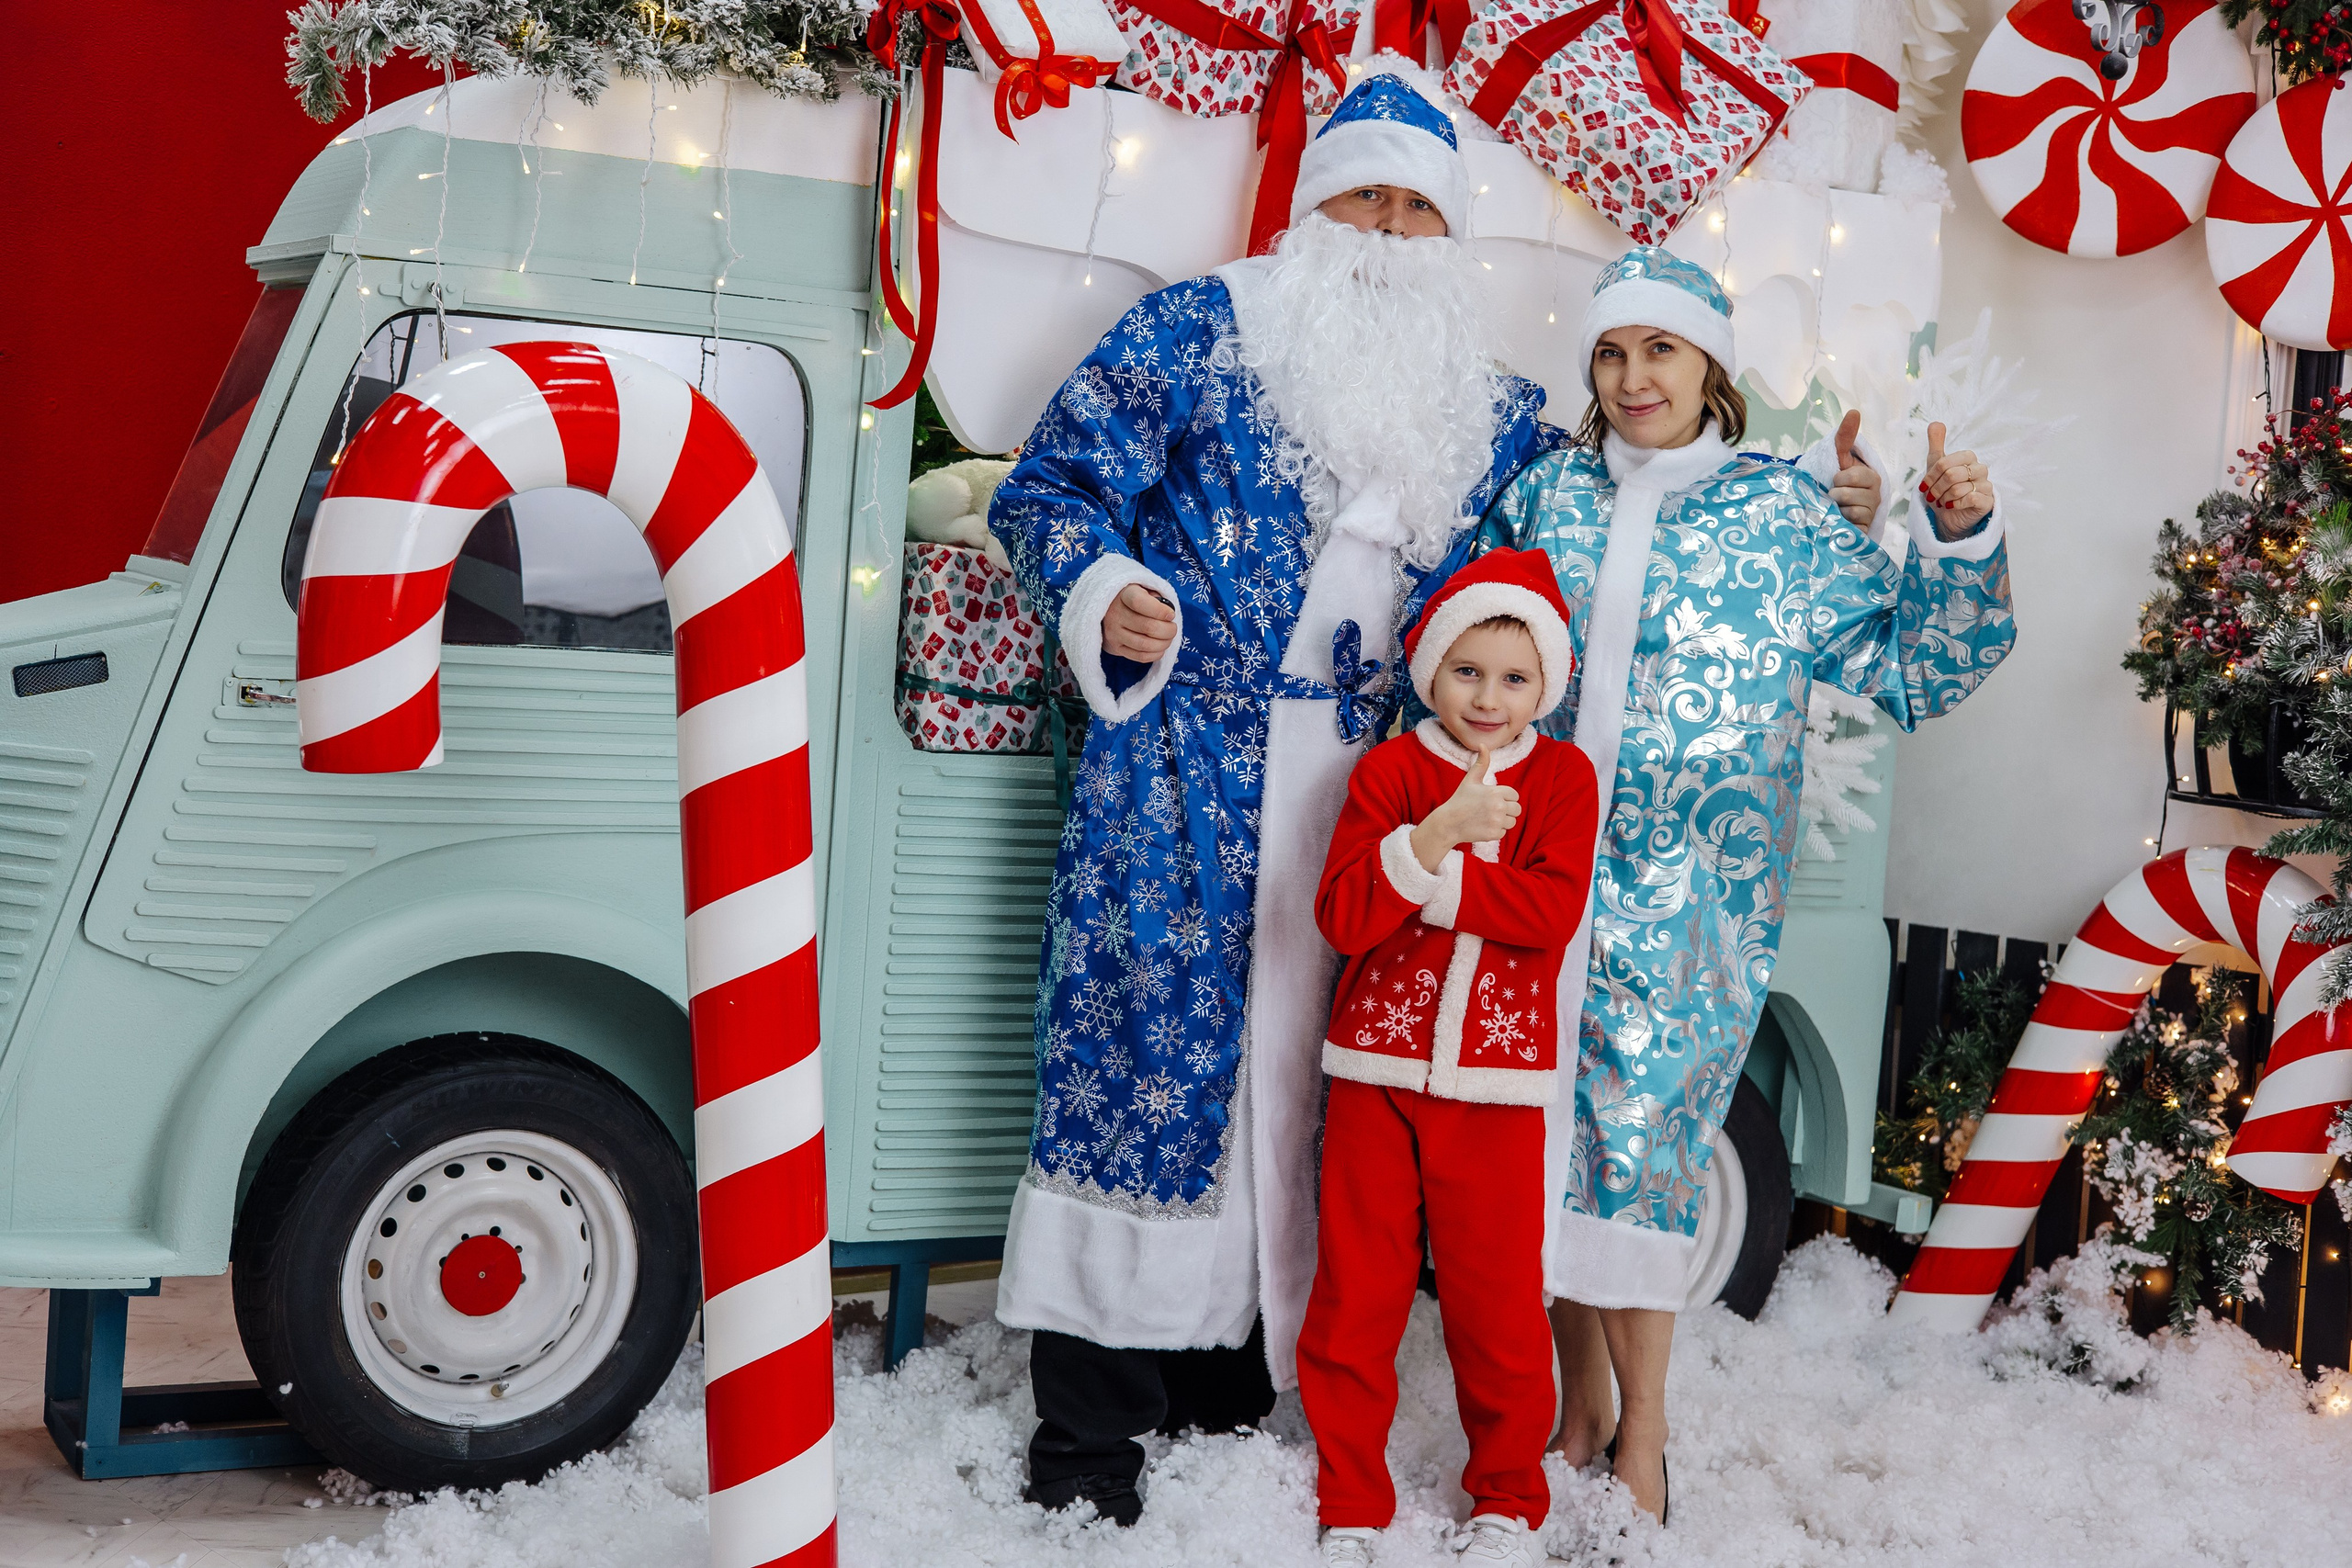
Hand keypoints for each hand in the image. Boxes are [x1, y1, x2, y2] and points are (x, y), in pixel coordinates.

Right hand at [1103, 582, 1177, 660]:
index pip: (1139, 602)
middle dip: (1168, 630)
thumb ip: (1157, 598)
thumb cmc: (1138, 599)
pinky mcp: (1116, 647)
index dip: (1160, 611)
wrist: (1115, 609)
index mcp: (1124, 595)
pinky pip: (1140, 656)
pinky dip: (1156, 654)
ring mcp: (1114, 633)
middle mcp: (1115, 614)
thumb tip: (1168, 616)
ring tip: (1168, 638)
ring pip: (1145, 644)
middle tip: (1172, 628)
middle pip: (1147, 627)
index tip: (1171, 614)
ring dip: (1163, 643)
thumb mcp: (1146, 590)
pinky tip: (1160, 647)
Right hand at [1410, 750, 1520, 872]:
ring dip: (1502, 821)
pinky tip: (1483, 826)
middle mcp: (1499, 807)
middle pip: (1516, 809)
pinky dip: (1495, 831)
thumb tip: (1483, 744)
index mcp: (1496, 792)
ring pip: (1512, 822)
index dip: (1505, 798)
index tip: (1492, 800)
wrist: (1448, 823)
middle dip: (1506, 810)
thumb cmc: (1460, 799)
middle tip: (1490, 810)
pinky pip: (1504, 832)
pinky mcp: (1494, 834)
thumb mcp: (1471, 779)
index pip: (1514, 796)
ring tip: (1487, 818)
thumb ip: (1481, 763)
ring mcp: (1497, 822)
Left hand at [1827, 410, 1879, 529]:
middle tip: (1835, 495)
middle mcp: (1876, 496)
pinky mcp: (1865, 530)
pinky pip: (1852, 525)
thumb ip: (1845, 437)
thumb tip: (1854, 411)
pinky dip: (1842, 523)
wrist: (1832, 512)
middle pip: (1846, 493)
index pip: (1852, 475)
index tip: (1837, 479)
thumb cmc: (1837, 483)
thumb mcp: (1839, 459)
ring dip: (1837, 509)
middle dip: (1834, 494)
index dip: (1839, 478)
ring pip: (1849, 510)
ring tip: (1837, 508)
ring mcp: (1871, 514)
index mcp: (1873, 477)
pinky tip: (1842, 521)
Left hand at [1922, 421, 1993, 536]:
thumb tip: (1935, 422)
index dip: (1930, 477)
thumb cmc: (1943, 490)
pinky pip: (1970, 498)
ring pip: (1959, 487)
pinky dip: (1955, 505)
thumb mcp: (1935, 466)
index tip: (1925, 486)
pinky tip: (1953, 507)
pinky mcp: (1988, 501)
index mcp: (1968, 458)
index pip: (1943, 463)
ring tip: (1943, 502)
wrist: (1948, 517)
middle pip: (1951, 475)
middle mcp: (1980, 469)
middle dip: (1936, 489)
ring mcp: (1986, 485)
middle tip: (1933, 497)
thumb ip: (1936, 444)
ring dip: (1944, 498)